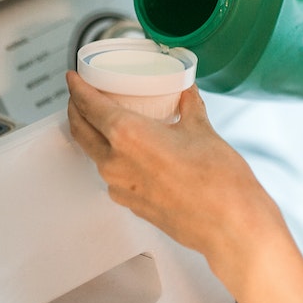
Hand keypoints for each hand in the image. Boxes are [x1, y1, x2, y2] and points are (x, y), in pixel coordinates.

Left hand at [64, 71, 285, 269]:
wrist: (229, 224)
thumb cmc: (218, 180)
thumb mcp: (202, 129)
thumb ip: (188, 107)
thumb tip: (186, 93)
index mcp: (127, 135)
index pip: (88, 105)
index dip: (77, 88)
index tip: (73, 78)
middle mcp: (115, 162)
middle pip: (81, 131)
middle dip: (76, 111)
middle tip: (81, 97)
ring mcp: (120, 188)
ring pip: (94, 155)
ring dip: (93, 136)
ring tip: (105, 122)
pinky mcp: (131, 205)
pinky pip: (112, 176)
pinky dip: (112, 159)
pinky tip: (130, 153)